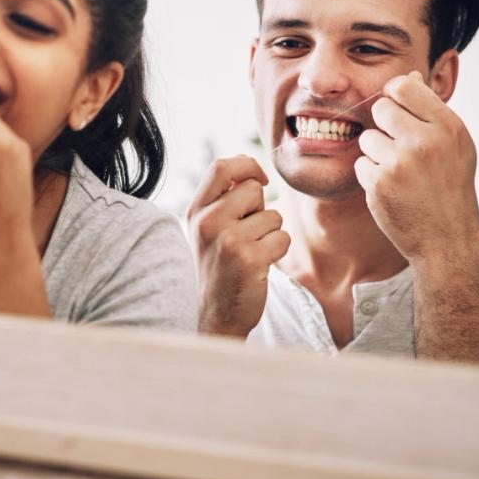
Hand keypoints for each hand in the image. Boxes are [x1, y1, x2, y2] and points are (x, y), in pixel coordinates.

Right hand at [186, 156, 289, 336]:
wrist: (215, 313)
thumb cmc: (218, 266)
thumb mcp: (208, 229)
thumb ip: (223, 198)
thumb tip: (249, 167)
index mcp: (196, 211)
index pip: (221, 166)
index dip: (247, 165)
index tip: (259, 180)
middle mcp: (208, 222)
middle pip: (253, 188)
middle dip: (261, 208)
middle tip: (248, 234)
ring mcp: (228, 240)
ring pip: (273, 215)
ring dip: (270, 233)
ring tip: (251, 252)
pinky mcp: (250, 259)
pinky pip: (282, 237)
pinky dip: (278, 250)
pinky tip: (260, 265)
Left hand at [354, 70, 478, 262]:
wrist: (447, 238)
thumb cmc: (450, 186)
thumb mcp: (455, 144)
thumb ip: (430, 110)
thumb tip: (409, 74)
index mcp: (447, 126)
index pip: (404, 86)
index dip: (394, 95)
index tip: (397, 109)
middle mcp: (424, 141)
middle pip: (380, 108)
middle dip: (384, 124)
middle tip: (399, 145)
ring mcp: (400, 163)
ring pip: (367, 138)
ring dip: (377, 153)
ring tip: (401, 172)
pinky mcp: (379, 183)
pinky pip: (361, 164)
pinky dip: (371, 176)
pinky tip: (393, 189)